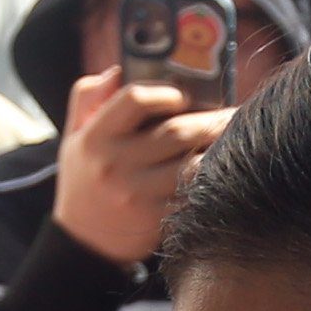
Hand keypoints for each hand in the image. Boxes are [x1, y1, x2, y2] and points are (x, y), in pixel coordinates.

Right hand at [50, 65, 229, 266]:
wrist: (84, 241)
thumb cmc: (85, 178)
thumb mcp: (74, 135)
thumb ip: (88, 96)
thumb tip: (118, 70)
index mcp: (96, 136)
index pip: (134, 99)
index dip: (165, 92)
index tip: (183, 95)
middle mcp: (116, 164)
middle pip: (176, 132)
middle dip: (212, 119)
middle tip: (234, 113)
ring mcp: (138, 194)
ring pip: (193, 166)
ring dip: (220, 150)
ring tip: (237, 140)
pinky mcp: (157, 218)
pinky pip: (194, 193)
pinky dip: (213, 179)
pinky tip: (226, 169)